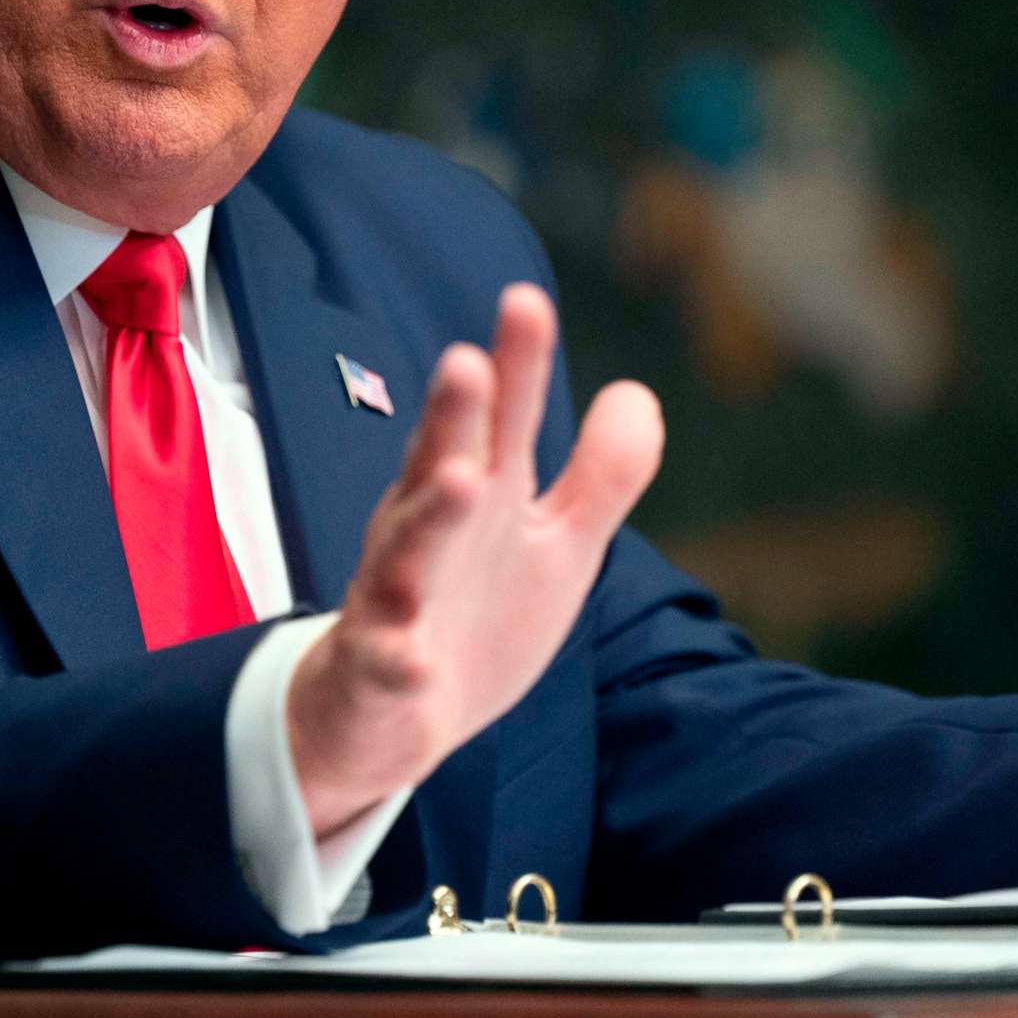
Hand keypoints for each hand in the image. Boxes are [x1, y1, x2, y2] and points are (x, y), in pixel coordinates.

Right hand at [287, 284, 662, 837]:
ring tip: (463, 479)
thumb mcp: (556, 545)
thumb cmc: (474, 613)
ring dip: (433, 514)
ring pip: (409, 549)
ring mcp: (397, 596)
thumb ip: (599, 475)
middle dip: (455, 414)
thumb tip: (638, 392)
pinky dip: (396, 652)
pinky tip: (412, 652)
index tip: (527, 301)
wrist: (389, 716)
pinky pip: (385, 657)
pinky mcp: (379, 666)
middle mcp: (430, 530)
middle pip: (442, 460)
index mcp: (478, 493)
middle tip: (469, 359)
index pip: (499, 418)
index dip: (515, 366)